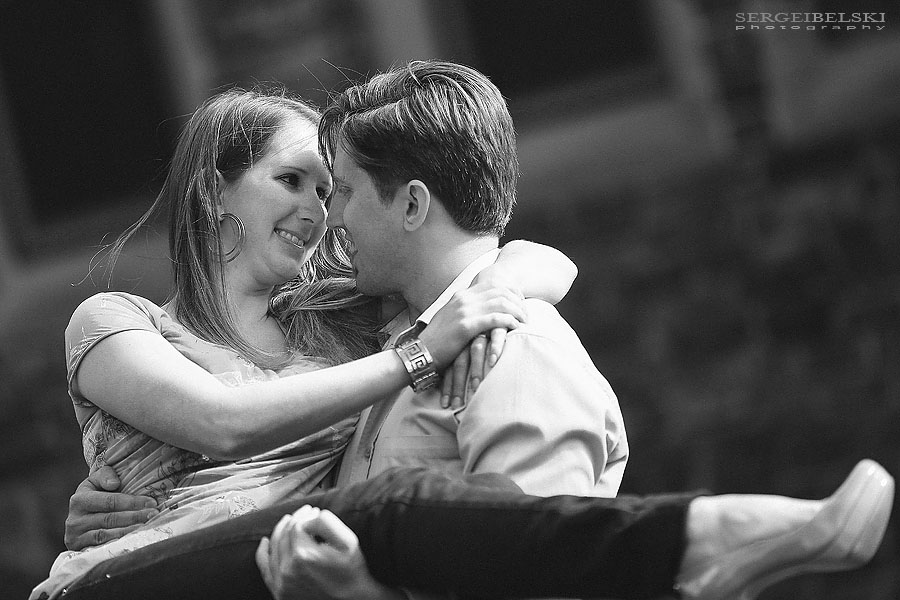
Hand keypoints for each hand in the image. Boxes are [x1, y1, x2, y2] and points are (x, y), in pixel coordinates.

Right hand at [64, 465, 158, 549]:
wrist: (79, 516)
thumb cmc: (95, 494)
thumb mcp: (96, 480)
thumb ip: (105, 475)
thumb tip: (114, 483)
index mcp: (79, 500)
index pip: (110, 501)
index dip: (132, 502)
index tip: (151, 502)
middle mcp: (74, 520)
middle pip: (110, 519)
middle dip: (135, 517)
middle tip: (153, 515)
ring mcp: (76, 537)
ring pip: (106, 535)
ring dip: (129, 531)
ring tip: (147, 527)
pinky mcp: (78, 550)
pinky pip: (101, 548)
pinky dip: (118, 544)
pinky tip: (133, 539)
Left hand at [256, 505, 403, 599]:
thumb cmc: (352, 572)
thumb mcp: (348, 542)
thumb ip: (327, 522)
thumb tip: (311, 516)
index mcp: (303, 555)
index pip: (297, 525)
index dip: (305, 514)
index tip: (314, 510)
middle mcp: (288, 570)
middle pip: (284, 534)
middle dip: (294, 520)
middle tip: (305, 513)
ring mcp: (281, 582)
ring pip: (274, 547)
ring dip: (280, 531)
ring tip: (289, 521)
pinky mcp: (279, 591)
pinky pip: (265, 569)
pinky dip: (262, 553)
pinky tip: (264, 542)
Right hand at [420, 282, 524, 369]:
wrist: (421, 352)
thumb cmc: (438, 340)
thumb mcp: (451, 318)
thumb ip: (466, 311)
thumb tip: (483, 311)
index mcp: (461, 295)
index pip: (494, 285)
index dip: (512, 292)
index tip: (521, 303)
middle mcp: (464, 299)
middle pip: (501, 291)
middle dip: (518, 302)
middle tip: (526, 314)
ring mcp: (464, 311)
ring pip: (501, 303)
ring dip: (517, 311)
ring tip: (524, 321)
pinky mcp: (465, 326)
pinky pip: (495, 318)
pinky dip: (509, 321)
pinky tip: (515, 327)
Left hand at [440, 328, 506, 408]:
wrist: (506, 313)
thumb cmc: (491, 339)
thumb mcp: (472, 348)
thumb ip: (465, 363)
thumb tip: (455, 392)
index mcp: (460, 344)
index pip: (449, 366)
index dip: (447, 386)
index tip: (445, 404)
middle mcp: (469, 337)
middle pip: (459, 361)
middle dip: (456, 384)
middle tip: (456, 404)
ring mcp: (483, 329)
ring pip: (476, 350)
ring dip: (475, 370)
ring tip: (475, 388)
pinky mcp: (499, 323)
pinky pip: (497, 335)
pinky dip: (494, 348)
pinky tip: (493, 361)